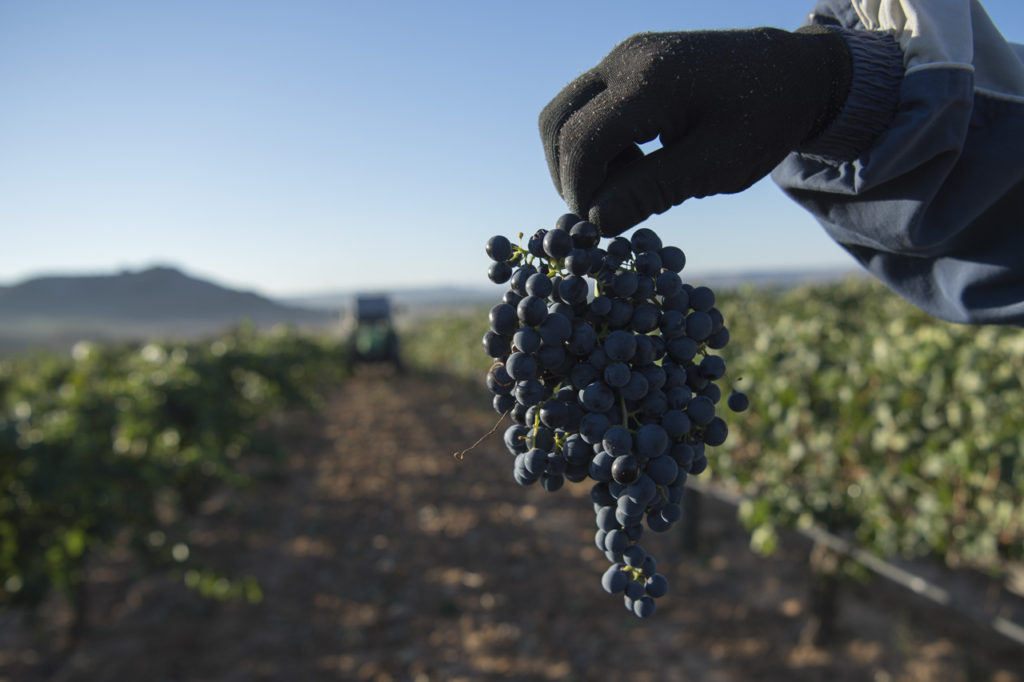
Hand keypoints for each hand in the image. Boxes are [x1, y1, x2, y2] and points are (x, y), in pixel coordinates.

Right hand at [539, 26, 851, 234]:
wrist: (793, 72)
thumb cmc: (764, 120)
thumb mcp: (716, 165)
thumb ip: (651, 191)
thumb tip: (595, 222)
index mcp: (650, 82)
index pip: (581, 142)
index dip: (579, 192)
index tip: (601, 227)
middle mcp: (624, 59)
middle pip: (557, 123)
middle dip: (568, 176)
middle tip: (603, 211)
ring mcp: (621, 56)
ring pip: (563, 114)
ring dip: (577, 159)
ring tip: (626, 184)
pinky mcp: (624, 64)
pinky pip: (583, 106)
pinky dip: (592, 143)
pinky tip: (633, 161)